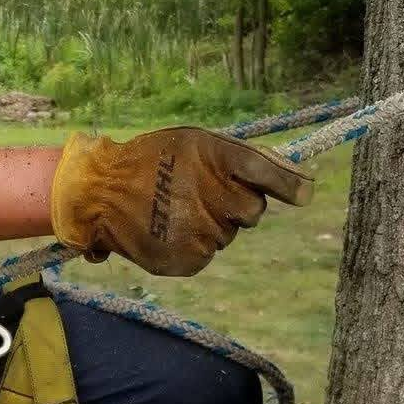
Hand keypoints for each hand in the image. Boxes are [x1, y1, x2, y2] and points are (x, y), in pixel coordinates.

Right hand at [50, 127, 313, 276]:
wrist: (98, 193)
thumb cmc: (150, 162)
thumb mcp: (193, 144)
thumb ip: (243, 161)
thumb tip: (302, 186)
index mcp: (214, 157)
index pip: (266, 174)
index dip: (289, 184)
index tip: (304, 193)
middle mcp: (213, 195)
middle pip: (253, 211)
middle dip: (234, 204)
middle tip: (199, 193)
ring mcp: (202, 231)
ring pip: (228, 234)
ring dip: (210, 224)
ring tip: (174, 209)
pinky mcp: (190, 259)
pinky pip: (207, 253)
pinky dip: (193, 244)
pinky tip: (169, 229)